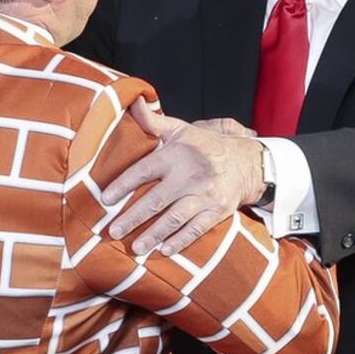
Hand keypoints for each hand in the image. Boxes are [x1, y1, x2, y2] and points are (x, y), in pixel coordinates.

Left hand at [103, 99, 263, 254]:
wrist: (249, 161)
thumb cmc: (208, 145)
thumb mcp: (182, 129)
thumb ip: (155, 122)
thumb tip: (134, 103)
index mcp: (177, 154)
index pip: (144, 170)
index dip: (123, 185)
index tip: (105, 199)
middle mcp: (190, 175)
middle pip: (156, 200)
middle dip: (133, 218)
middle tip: (113, 231)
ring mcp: (205, 195)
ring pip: (174, 219)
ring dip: (153, 235)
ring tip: (135, 248)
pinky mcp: (217, 211)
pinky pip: (196, 229)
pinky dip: (180, 241)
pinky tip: (164, 251)